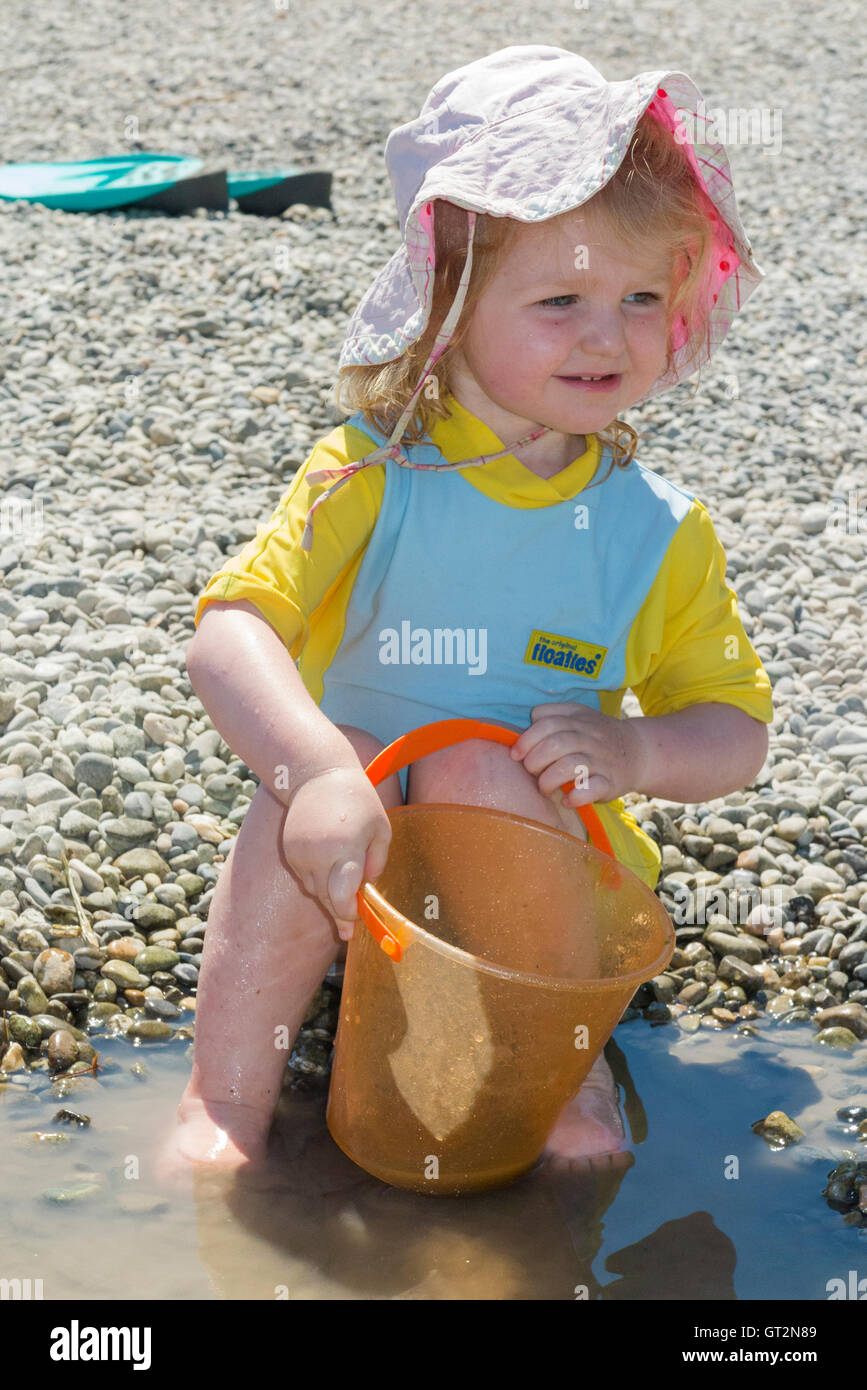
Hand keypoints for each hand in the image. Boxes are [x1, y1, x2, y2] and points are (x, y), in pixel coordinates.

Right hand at [281, 767, 391, 939]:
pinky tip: (328, 870)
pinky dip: (316, 880)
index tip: (355, 921)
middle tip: (348, 929)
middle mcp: (318, 855)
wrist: (316, 776)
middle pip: (326, 898)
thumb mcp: (380, 827)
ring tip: (342, 895)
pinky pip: (304, 877)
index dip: (348, 914)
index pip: (342, 895)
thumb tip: (368, 885)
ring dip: (328, 895)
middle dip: (339, 912)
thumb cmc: (357, 800)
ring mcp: (300, 854)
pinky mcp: (289, 851)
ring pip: (314, 890)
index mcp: (345, 849)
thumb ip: (378, 859)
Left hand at [509, 702, 645, 806]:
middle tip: (532, 772)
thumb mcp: (580, 715)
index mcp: (578, 720)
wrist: (640, 752)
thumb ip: (552, 714)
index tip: (516, 755)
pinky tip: (567, 800)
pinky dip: (575, 796)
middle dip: (534, 761)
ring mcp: (601, 761)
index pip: (546, 723)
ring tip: (544, 788)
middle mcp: (590, 738)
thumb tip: (527, 724)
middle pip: (556, 744)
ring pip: (570, 766)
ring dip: (548, 780)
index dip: (526, 740)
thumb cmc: (598, 736)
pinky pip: (592, 789)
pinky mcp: (610, 783)